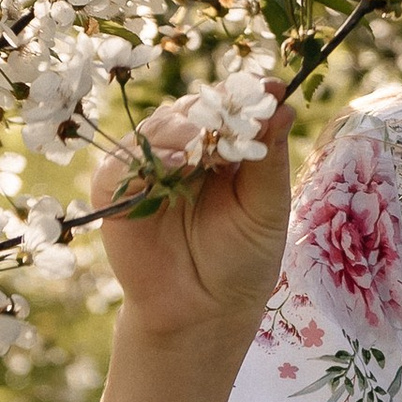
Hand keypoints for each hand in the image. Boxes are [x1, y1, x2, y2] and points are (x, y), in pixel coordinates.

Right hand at [98, 88, 294, 347]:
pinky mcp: (117, 195)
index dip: (248, 96)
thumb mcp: (266, 209)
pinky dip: (144, 157)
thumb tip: (285, 107)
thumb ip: (269, 161)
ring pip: (156, 129)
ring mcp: (149, 170)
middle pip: (193, 111)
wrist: (203, 313)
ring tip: (203, 132)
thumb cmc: (242, 261)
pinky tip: (173, 159)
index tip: (271, 88)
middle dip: (214, 106)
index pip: (231, 111)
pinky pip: (121, 165)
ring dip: (180, 125)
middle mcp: (184, 153)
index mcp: (222, 151)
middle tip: (234, 104)